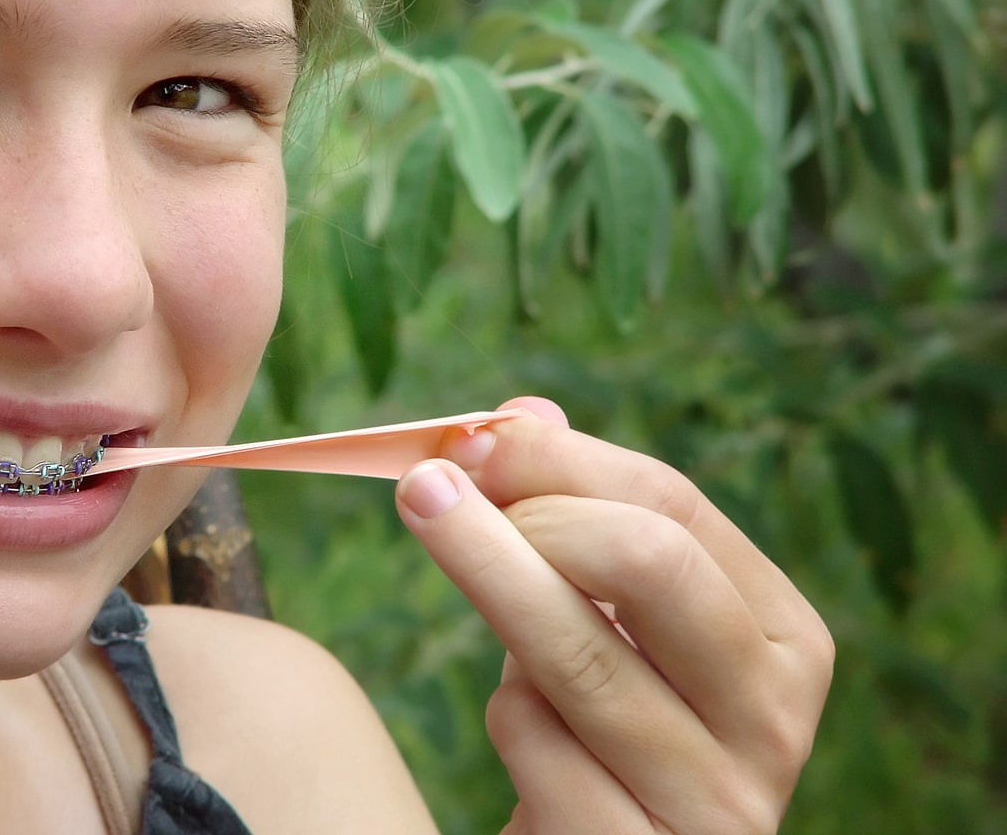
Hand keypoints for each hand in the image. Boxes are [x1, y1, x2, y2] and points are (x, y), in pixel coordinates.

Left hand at [396, 397, 832, 834]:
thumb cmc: (605, 724)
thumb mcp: (609, 622)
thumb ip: (579, 517)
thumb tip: (523, 412)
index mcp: (786, 639)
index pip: (677, 509)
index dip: (561, 460)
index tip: (472, 438)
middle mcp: (771, 719)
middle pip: (648, 563)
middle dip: (531, 508)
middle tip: (439, 488)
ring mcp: (711, 800)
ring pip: (579, 655)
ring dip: (484, 570)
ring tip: (422, 511)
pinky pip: (538, 745)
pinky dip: (506, 712)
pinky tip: (514, 717)